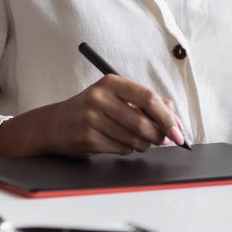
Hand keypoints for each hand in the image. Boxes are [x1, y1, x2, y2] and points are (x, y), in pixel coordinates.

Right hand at [0, 75, 184, 157]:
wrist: (53, 124)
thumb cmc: (91, 109)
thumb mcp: (115, 97)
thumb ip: (145, 103)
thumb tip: (174, 119)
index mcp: (111, 82)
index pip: (148, 98)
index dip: (167, 116)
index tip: (178, 131)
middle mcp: (100, 97)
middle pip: (143, 122)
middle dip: (159, 136)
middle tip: (164, 140)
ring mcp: (91, 118)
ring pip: (134, 138)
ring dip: (143, 144)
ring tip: (138, 140)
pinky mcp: (87, 138)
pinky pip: (120, 149)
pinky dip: (127, 149)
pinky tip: (119, 143)